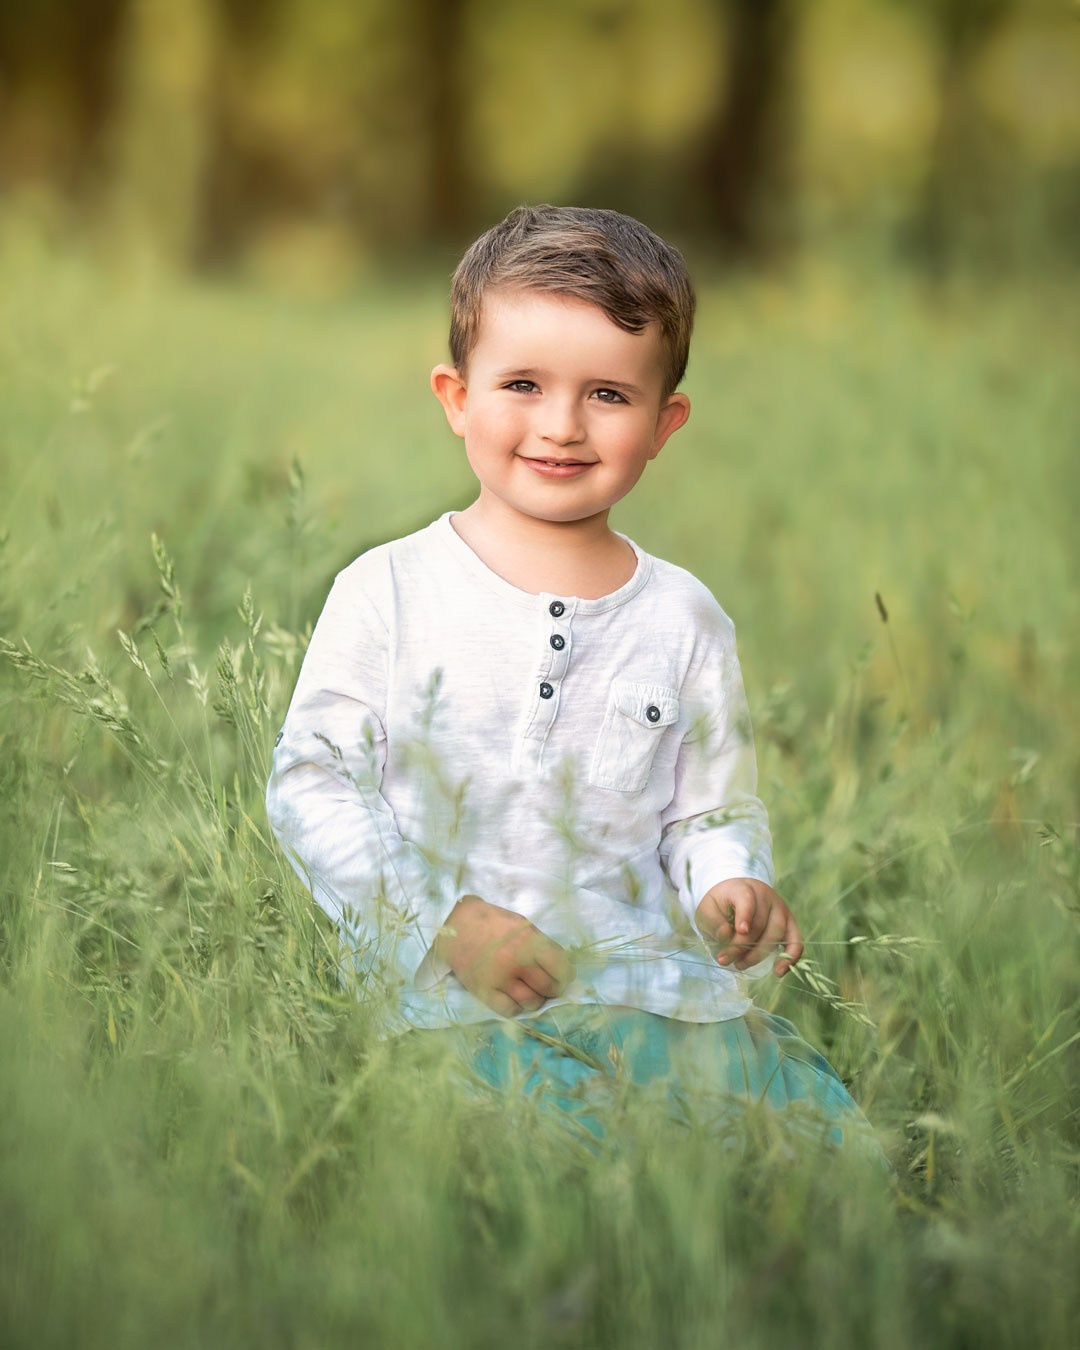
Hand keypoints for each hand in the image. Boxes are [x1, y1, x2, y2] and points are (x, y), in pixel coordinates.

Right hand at [433, 895, 575, 1016]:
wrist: (458, 926)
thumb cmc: (494, 923)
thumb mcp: (523, 926)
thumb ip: (541, 947)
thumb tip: (562, 971)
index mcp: (530, 942)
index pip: (561, 967)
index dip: (566, 977)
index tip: (564, 979)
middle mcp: (518, 962)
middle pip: (548, 988)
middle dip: (552, 990)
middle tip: (548, 988)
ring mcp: (501, 978)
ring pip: (531, 1002)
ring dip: (535, 1001)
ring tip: (530, 993)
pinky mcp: (484, 991)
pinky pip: (509, 1010)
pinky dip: (516, 1008)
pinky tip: (514, 999)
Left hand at [695, 878, 802, 976]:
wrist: (734, 898)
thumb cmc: (720, 905)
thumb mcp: (707, 910)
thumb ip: (712, 921)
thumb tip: (726, 935)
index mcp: (743, 888)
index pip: (747, 899)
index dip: (745, 914)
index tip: (740, 931)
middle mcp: (766, 895)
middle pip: (760, 922)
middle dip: (743, 945)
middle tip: (725, 959)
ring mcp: (780, 908)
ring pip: (777, 932)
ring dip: (759, 953)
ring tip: (740, 964)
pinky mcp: (789, 923)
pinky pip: (796, 939)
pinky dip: (790, 957)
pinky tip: (778, 971)